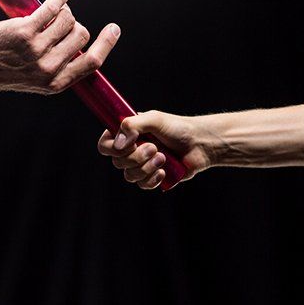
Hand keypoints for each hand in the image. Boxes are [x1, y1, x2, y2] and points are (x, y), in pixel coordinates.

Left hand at [0, 0, 120, 93]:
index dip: (106, 44)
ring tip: (52, 11)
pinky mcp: (25, 31)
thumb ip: (56, 68)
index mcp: (54, 84)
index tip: (113, 29)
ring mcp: (36, 50)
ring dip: (64, 11)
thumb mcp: (33, 79)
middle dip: (75, 24)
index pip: (92, 63)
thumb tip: (78, 45)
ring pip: (67, 20)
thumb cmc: (3, 69)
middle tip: (60, 22)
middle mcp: (48, 69)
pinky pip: (52, 8)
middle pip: (81, 36)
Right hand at [97, 111, 215, 189]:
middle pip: (117, 163)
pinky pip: (142, 185)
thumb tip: (119, 144)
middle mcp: (130, 150)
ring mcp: (140, 165)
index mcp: (126, 134)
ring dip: (147, 167)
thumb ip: (132, 125)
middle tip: (155, 147)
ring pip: (129, 176)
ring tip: (163, 157)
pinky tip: (164, 171)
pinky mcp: (151, 177)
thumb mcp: (154, 119)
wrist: (199, 144)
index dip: (113, 149)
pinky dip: (153, 179)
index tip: (130, 144)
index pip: (104, 146)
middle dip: (137, 157)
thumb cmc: (177, 128)